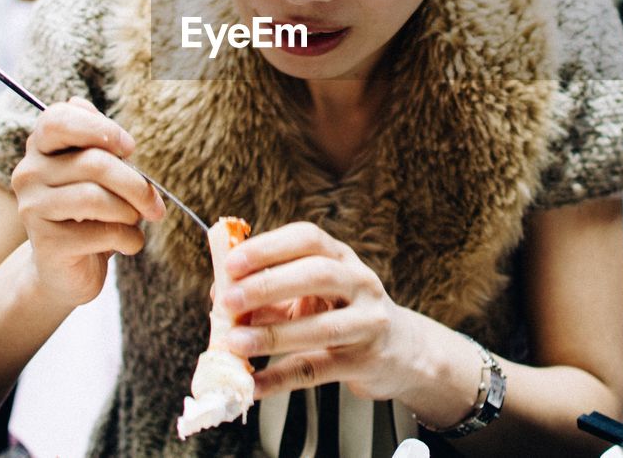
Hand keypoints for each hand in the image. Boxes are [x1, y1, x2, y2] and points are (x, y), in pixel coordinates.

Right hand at [12, 98, 165, 307]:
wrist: (66, 271)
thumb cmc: (90, 213)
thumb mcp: (99, 174)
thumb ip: (99, 143)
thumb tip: (95, 114)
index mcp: (41, 147)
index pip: (58, 118)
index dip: (101, 129)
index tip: (130, 148)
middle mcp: (29, 173)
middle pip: (94, 163)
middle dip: (136, 184)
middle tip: (154, 203)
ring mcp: (32, 208)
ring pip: (96, 198)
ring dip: (131, 212)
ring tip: (135, 221)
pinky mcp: (46, 243)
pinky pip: (101, 233)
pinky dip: (129, 238)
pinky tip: (129, 244)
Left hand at [219, 222, 420, 401]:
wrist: (401, 350)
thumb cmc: (345, 313)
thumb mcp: (315, 293)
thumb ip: (271, 292)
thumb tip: (220, 295)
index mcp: (341, 258)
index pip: (308, 238)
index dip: (269, 247)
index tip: (232, 262)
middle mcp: (360, 283)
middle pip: (317, 275)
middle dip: (269, 285)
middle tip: (229, 300)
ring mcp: (367, 323)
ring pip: (321, 327)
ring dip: (272, 335)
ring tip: (234, 342)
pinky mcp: (365, 362)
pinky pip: (317, 370)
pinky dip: (280, 378)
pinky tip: (253, 384)